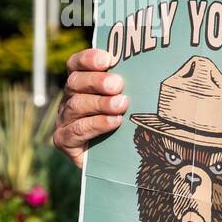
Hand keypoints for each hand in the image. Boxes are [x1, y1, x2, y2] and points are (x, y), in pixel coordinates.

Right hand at [53, 48, 128, 169]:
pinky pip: (77, 130)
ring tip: (121, 104)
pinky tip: (114, 122)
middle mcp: (69, 100)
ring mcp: (64, 120)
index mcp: (81, 85)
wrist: (114, 162)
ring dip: (100, 103)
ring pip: (76, 105)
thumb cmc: (124, 127)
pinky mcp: (64, 140)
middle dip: (97, 81)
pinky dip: (97, 124)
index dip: (88, 59)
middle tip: (118, 84)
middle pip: (75, 83)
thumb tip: (157, 66)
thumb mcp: (128, 104)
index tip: (107, 58)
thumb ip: (133, 87)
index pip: (76, 65)